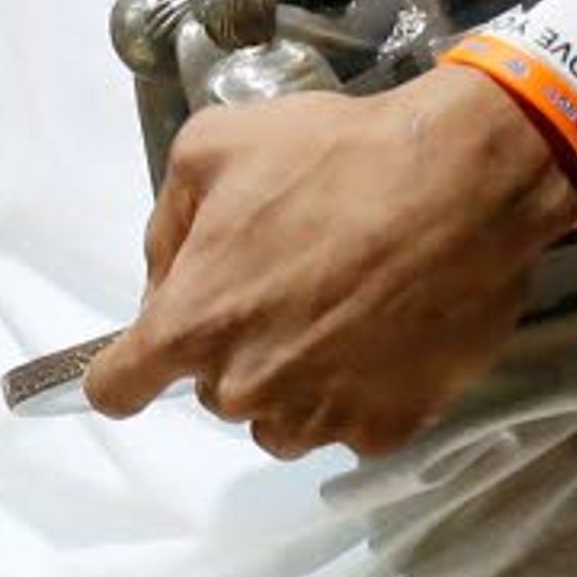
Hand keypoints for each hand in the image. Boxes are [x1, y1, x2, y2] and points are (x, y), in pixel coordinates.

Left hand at [77, 65, 576, 458]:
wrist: (460, 183)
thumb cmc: (331, 155)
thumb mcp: (210, 147)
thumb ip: (168, 222)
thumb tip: (164, 276)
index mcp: (192, 321)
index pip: (116, 389)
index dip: (124, 372)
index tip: (148, 355)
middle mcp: (246, 386)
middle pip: (211, 390)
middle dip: (231, 346)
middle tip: (281, 283)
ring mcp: (320, 415)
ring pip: (276, 420)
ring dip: (288, 382)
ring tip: (334, 313)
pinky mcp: (388, 429)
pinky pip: (346, 427)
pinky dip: (355, 393)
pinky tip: (380, 334)